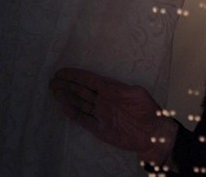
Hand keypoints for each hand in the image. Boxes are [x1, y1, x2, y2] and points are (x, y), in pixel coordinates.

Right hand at [49, 68, 178, 164]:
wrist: (152, 134)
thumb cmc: (148, 111)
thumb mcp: (137, 94)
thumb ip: (121, 88)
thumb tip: (106, 84)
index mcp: (113, 90)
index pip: (91, 80)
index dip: (77, 76)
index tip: (63, 72)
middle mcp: (105, 101)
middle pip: (82, 91)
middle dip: (68, 85)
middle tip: (52, 80)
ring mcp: (101, 114)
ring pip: (80, 104)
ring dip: (67, 98)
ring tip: (54, 91)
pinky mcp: (99, 128)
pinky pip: (83, 120)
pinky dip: (73, 114)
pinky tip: (62, 107)